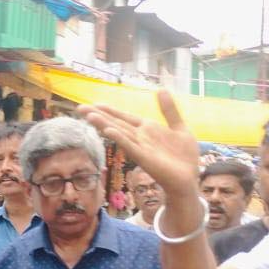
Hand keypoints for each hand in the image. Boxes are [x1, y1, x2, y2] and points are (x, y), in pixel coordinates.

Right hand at [78, 91, 201, 195]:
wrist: (189, 179)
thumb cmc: (183, 156)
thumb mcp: (179, 127)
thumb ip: (169, 110)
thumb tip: (161, 89)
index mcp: (147, 129)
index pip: (124, 117)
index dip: (110, 110)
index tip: (94, 104)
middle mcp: (140, 137)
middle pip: (116, 124)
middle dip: (99, 116)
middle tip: (80, 108)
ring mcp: (141, 148)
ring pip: (120, 133)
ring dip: (105, 125)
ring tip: (90, 116)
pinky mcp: (145, 159)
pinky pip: (131, 147)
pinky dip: (120, 139)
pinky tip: (109, 132)